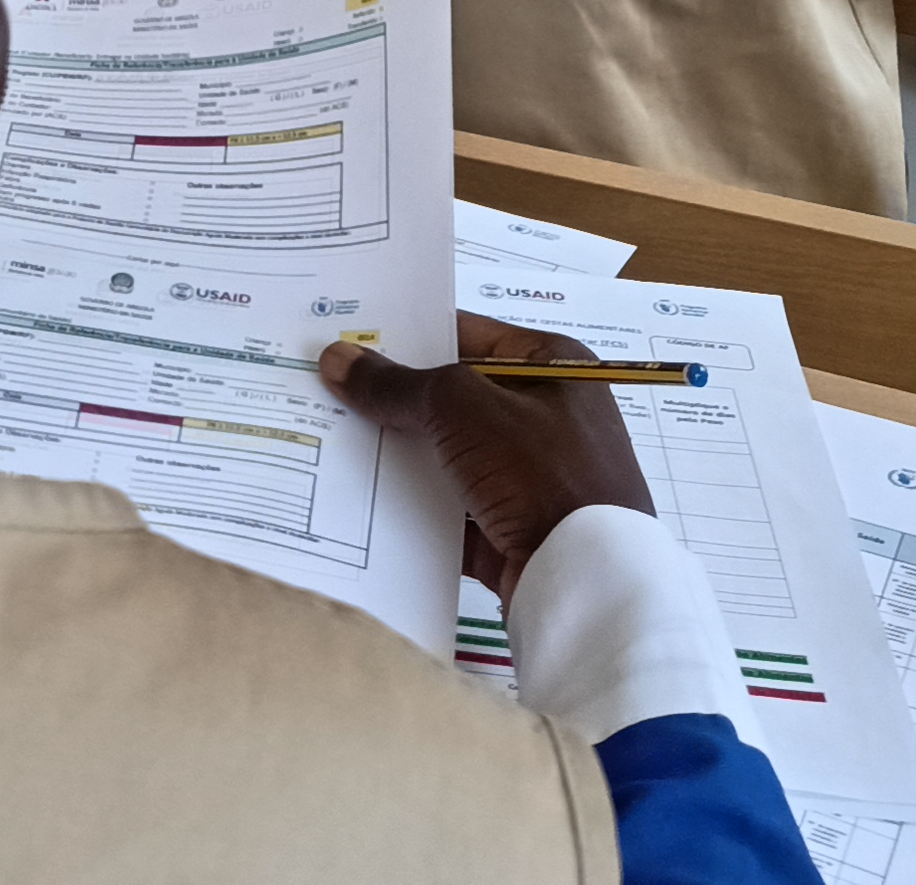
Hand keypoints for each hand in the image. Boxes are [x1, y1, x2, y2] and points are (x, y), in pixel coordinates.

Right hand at [319, 313, 654, 602]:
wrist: (587, 582)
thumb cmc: (536, 469)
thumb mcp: (461, 408)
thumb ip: (396, 384)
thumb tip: (335, 357)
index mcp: (554, 365)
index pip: (467, 334)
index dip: (409, 333)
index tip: (349, 335)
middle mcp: (549, 414)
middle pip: (456, 397)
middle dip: (398, 397)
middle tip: (328, 385)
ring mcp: (535, 476)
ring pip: (452, 453)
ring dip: (402, 452)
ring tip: (332, 438)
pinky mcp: (518, 528)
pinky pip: (456, 506)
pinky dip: (417, 504)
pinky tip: (361, 496)